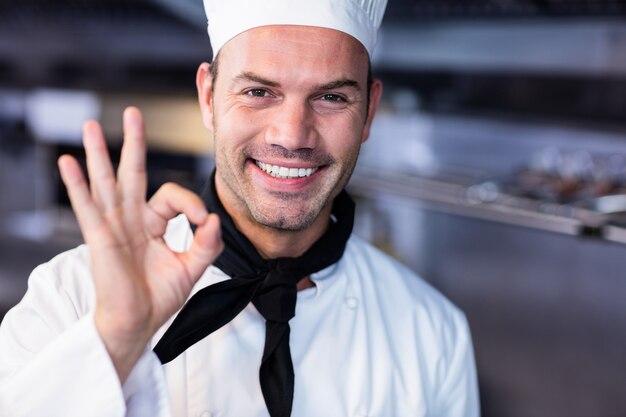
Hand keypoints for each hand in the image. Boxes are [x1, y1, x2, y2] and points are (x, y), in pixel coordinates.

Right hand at [58, 107, 221, 382]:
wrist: (138, 323)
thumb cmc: (159, 297)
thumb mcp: (192, 267)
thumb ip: (207, 243)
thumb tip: (213, 217)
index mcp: (153, 223)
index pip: (173, 196)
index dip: (191, 203)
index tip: (203, 221)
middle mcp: (132, 219)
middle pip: (132, 172)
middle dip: (134, 142)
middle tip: (133, 113)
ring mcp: (114, 226)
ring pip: (106, 181)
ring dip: (98, 153)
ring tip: (91, 125)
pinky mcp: (100, 238)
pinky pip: (86, 207)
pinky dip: (77, 184)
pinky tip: (68, 162)